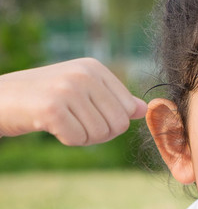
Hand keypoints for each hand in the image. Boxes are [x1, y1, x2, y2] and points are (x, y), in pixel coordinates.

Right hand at [0, 58, 146, 145]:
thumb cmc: (42, 96)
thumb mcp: (81, 90)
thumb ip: (114, 98)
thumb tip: (144, 109)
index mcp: (94, 68)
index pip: (128, 109)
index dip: (111, 122)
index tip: (89, 115)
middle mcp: (83, 75)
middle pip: (119, 124)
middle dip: (99, 133)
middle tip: (75, 124)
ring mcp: (68, 90)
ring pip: (100, 134)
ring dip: (82, 137)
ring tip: (62, 122)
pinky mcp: (52, 109)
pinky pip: (78, 140)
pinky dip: (67, 140)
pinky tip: (50, 125)